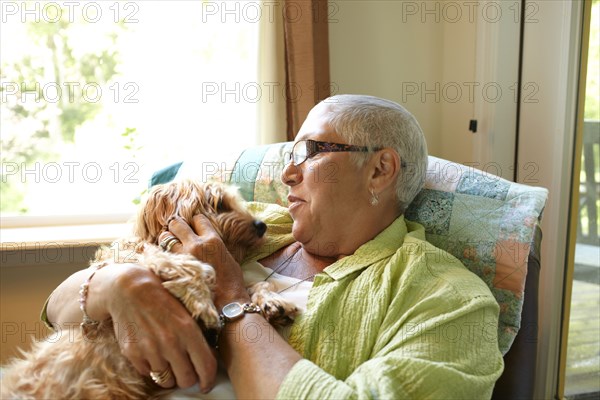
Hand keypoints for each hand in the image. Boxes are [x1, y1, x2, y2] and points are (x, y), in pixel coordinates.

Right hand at [92, 263, 216, 391]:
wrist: (129, 290)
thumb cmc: (162, 298)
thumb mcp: (186, 312)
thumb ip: (197, 335)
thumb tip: (208, 358)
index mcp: (188, 330)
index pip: (206, 366)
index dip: (208, 379)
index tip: (206, 384)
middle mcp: (170, 342)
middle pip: (186, 380)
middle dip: (188, 378)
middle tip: (186, 370)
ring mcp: (150, 350)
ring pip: (166, 380)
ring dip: (169, 375)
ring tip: (168, 361)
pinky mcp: (133, 353)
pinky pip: (147, 373)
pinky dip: (151, 367)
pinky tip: (152, 352)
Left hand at [160, 215, 249, 308]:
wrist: (227, 304)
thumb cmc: (232, 283)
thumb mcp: (228, 257)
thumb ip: (214, 246)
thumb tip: (205, 241)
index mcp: (213, 240)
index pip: (198, 219)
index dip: (195, 222)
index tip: (194, 228)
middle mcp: (196, 245)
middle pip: (177, 223)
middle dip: (177, 227)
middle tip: (178, 234)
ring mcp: (183, 257)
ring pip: (165, 237)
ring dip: (167, 240)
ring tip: (171, 246)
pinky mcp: (173, 270)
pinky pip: (161, 255)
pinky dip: (163, 255)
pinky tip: (167, 259)